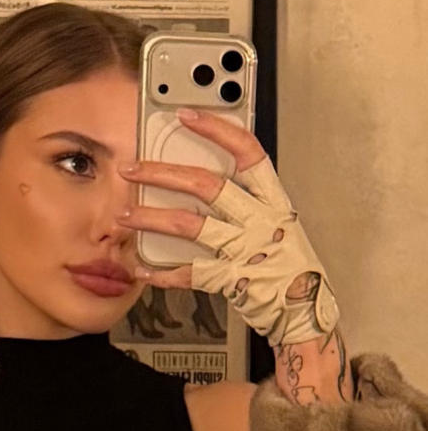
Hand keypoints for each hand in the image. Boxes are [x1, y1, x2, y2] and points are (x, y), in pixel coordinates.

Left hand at [117, 107, 339, 348]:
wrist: (304, 314)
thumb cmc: (289, 268)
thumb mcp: (277, 225)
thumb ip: (247, 204)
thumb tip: (203, 184)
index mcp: (273, 200)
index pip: (247, 152)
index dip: (217, 130)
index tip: (186, 116)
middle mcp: (261, 219)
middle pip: (206, 184)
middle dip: (162, 173)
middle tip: (132, 170)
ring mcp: (247, 249)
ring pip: (189, 225)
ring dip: (151, 218)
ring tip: (125, 216)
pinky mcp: (233, 280)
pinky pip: (189, 273)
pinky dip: (163, 273)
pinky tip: (143, 268)